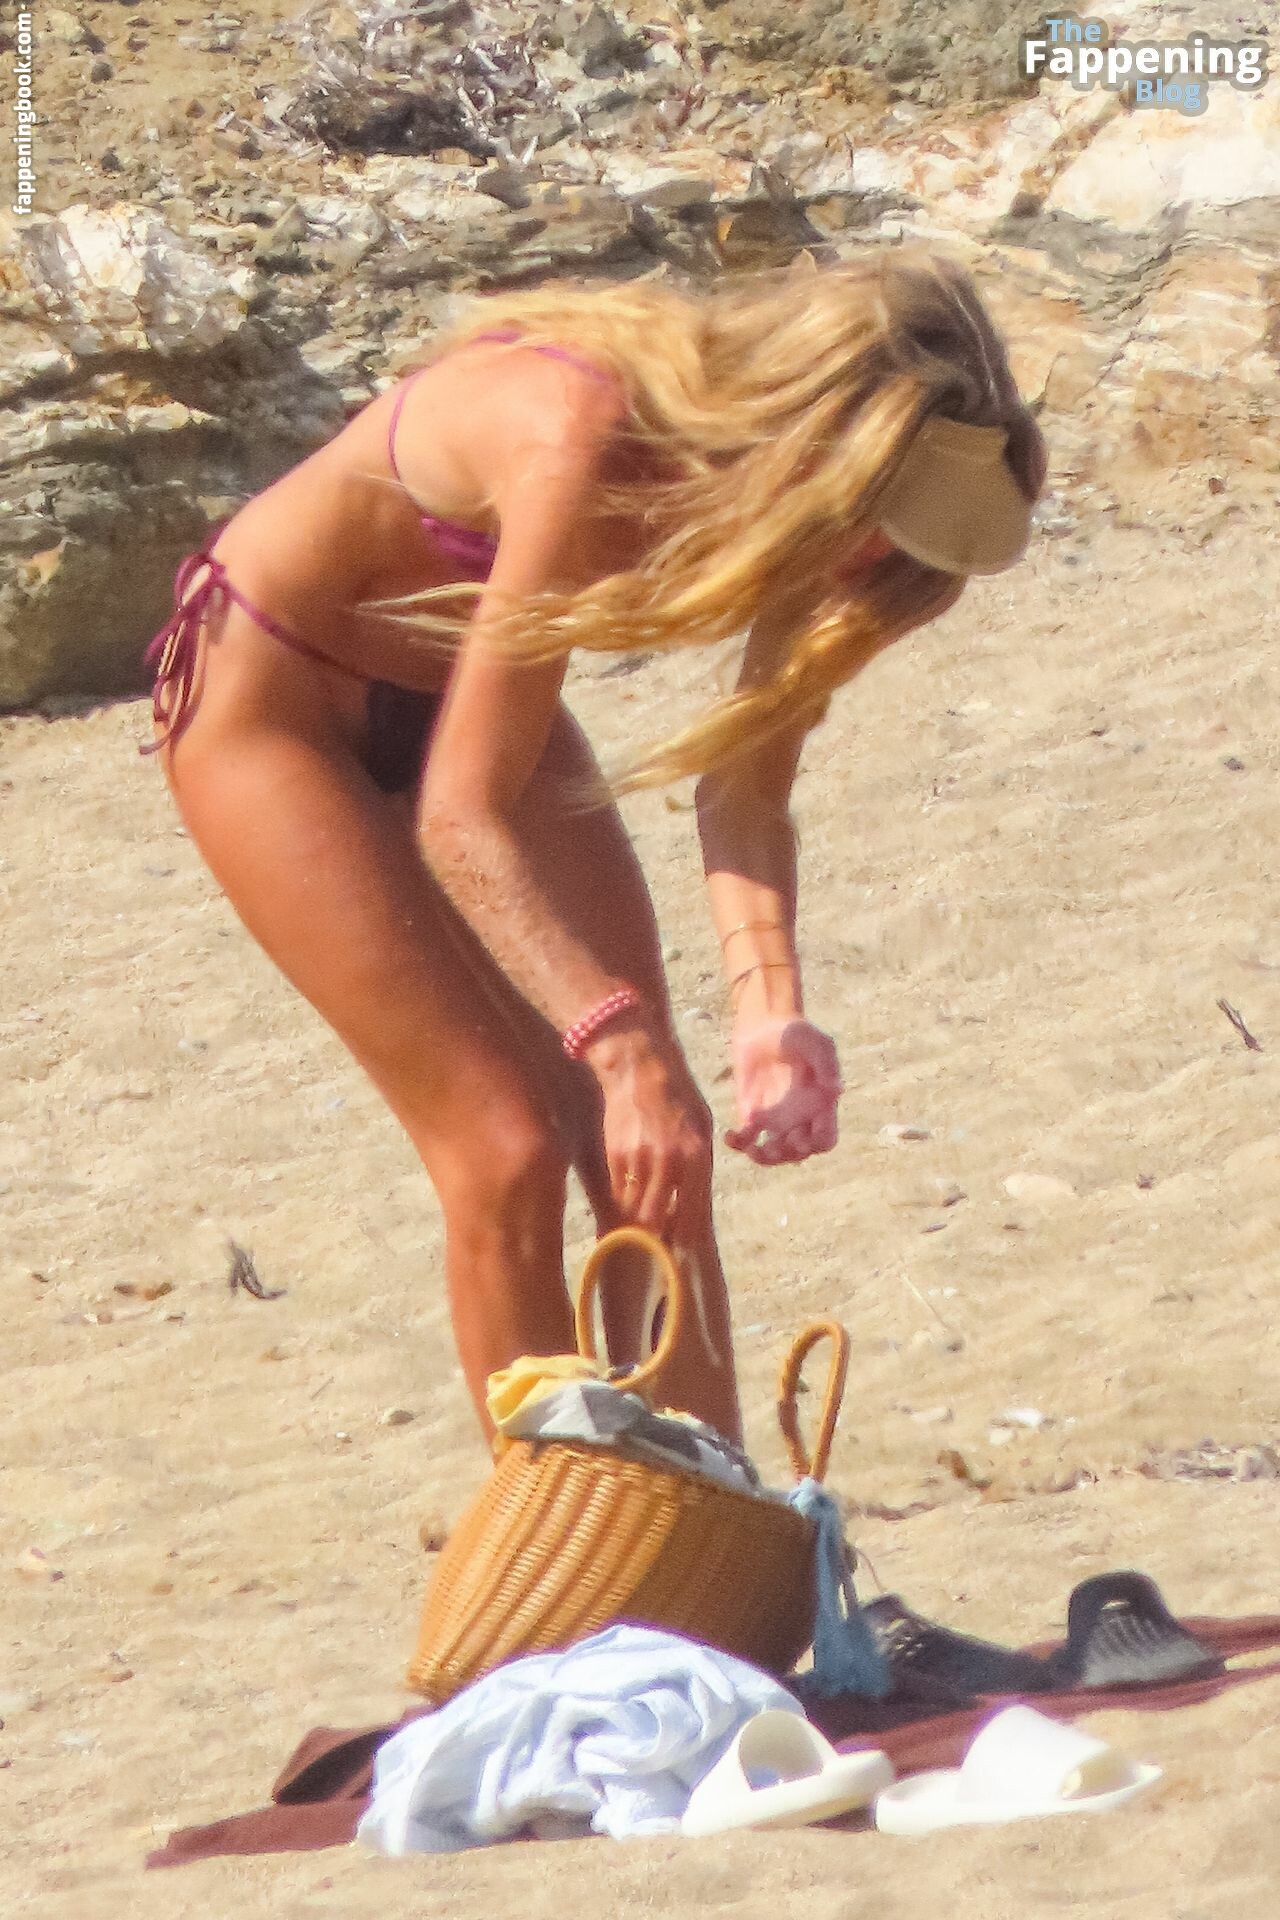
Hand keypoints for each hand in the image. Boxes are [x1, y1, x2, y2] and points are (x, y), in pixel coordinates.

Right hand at [588, 1024, 711, 1239]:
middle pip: (658, 1218)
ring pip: (635, 1209)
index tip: (679, 1250)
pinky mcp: (615, 1154)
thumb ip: (701, 1164)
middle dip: (656, 1236)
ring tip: (639, 1230)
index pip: (690, 1212)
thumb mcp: (703, 1127)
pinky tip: (627, 1202)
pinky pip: (619, 1191)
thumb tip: (696, 1203)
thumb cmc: (678, 1096)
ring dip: (637, 1222)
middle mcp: (669, 1161)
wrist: (640, 1067)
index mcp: (697, 1156)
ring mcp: (639, 1158)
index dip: (683, 1236)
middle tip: (655, 1246)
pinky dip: (623, 1201)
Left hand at [726, 1017, 841, 1164]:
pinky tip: (729, 1135)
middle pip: (799, 1154)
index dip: (816, 1145)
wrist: (763, 1024)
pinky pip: (747, 1140)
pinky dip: (738, 1144)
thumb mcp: (815, 1042)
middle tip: (774, 1145)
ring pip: (775, 1154)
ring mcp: (776, 1120)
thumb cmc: (795, 1031)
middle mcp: (800, 1118)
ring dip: (765, 1158)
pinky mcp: (751, 1115)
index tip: (803, 1138)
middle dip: (788, 1155)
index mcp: (820, 1106)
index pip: (825, 1139)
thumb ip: (826, 1064)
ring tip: (753, 1148)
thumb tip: (837, 1090)